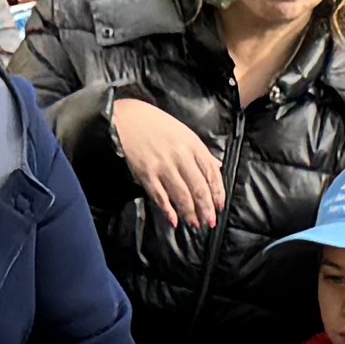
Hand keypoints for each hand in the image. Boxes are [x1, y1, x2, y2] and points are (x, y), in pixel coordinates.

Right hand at [103, 92, 225, 236]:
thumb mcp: (183, 132)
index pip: (211, 172)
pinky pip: (160, 196)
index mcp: (193, 144)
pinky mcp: (146, 173)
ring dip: (190, 213)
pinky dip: (168, 210)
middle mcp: (181, 156)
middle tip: (210, 223)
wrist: (125, 118)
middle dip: (206, 208)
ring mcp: (163, 166)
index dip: (217, 192)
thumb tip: (216, 166)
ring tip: (195, 225)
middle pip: (199, 188)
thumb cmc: (155, 124)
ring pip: (182, 195)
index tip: (219, 206)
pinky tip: (174, 221)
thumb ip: (200, 151)